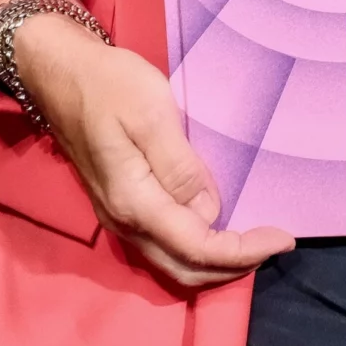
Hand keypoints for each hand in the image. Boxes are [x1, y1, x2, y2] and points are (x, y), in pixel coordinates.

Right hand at [10, 11, 294, 290]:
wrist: (60, 75)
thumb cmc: (109, 85)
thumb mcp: (152, 114)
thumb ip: (181, 168)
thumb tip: (210, 211)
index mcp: (134, 201)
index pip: (197, 248)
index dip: (243, 252)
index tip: (284, 239)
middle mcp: (124, 222)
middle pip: (185, 270)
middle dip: (235, 266)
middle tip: (275, 244)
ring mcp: (118, 218)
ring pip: (172, 263)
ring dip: (216, 263)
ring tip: (256, 241)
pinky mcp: (120, 207)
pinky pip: (163, 247)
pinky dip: (197, 251)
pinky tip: (219, 230)